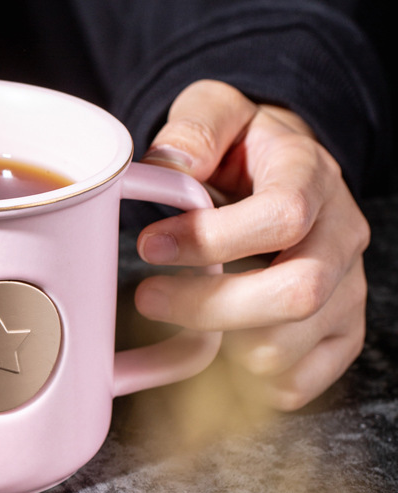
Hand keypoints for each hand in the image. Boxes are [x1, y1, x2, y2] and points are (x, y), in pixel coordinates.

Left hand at [135, 80, 368, 410]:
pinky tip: (213, 343)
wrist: (279, 167)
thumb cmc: (241, 143)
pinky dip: (243, 378)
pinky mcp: (339, 332)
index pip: (282, 217)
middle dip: (208, 307)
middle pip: (296, 293)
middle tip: (146, 296)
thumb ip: (194, 128)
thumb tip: (167, 164)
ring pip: (291, 347)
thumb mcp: (215, 110)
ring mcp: (346, 289)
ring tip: (177, 311)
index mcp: (311, 175)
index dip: (211, 240)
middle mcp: (341, 235)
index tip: (149, 245)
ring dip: (220, 343)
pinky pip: (298, 382)